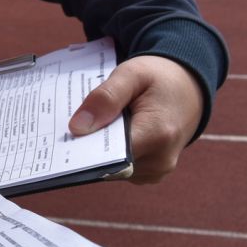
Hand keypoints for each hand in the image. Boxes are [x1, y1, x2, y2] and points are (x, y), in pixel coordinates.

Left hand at [68, 55, 203, 183]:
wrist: (189, 88)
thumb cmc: (160, 78)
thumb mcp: (132, 74)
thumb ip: (106, 98)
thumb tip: (77, 128)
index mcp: (157, 135)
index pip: (109, 154)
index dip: (81, 149)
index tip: (57, 142)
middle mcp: (160, 160)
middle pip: (108, 164)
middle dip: (85, 149)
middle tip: (61, 133)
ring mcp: (156, 170)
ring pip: (112, 168)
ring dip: (95, 151)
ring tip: (81, 129)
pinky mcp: (150, 172)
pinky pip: (120, 168)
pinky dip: (106, 154)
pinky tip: (97, 135)